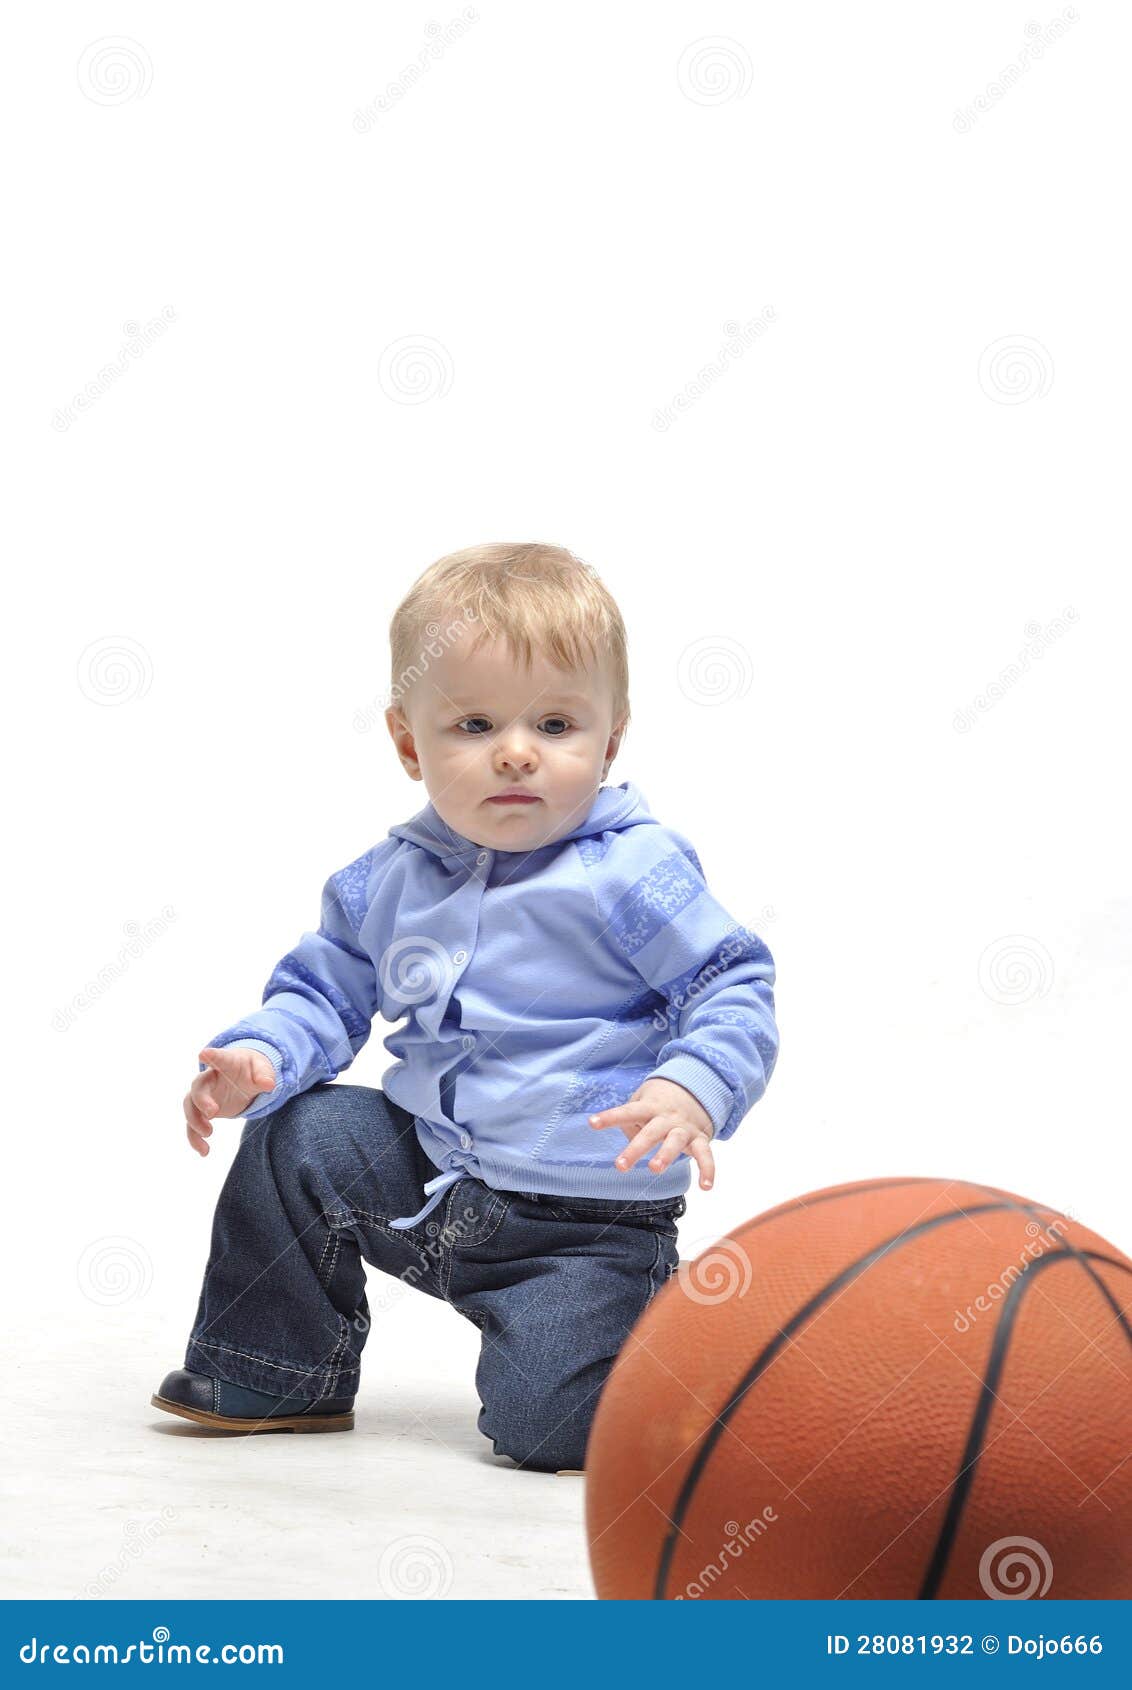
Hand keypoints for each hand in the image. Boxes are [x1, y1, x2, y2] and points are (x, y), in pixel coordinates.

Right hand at [184, 1045, 275, 1156]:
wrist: (244, 1077)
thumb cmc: (252, 1069)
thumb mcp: (262, 1069)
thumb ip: (264, 1075)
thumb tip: (269, 1085)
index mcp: (226, 1063)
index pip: (218, 1058)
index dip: (211, 1056)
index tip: (203, 1053)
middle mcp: (210, 1078)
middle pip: (198, 1087)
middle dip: (202, 1100)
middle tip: (212, 1113)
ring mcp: (204, 1095)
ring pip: (190, 1106)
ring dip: (195, 1121)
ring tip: (208, 1135)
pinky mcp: (203, 1111)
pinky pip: (193, 1125)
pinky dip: (195, 1138)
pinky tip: (204, 1152)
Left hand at [588, 1076, 715, 1190]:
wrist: (696, 1087)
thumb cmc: (659, 1102)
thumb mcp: (642, 1102)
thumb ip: (631, 1121)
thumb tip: (627, 1142)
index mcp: (649, 1107)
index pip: (627, 1111)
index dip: (610, 1117)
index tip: (592, 1123)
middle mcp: (667, 1117)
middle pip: (651, 1132)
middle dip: (636, 1149)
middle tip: (621, 1166)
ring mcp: (684, 1127)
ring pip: (675, 1141)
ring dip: (666, 1155)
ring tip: (655, 1169)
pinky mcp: (700, 1138)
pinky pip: (705, 1154)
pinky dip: (708, 1170)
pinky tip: (706, 1187)